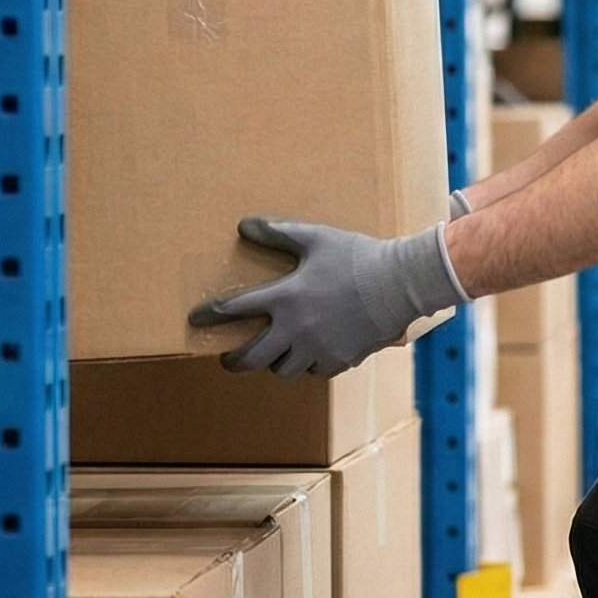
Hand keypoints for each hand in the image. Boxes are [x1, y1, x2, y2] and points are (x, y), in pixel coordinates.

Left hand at [189, 217, 465, 377]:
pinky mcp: (339, 360)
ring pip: (281, 370)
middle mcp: (295, 330)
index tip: (196, 320)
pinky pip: (313, 372)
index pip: (234, 310)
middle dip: (234, 361)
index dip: (210, 315)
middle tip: (229, 357)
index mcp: (286, 298)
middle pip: (250, 358)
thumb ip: (279, 233)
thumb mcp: (317, 238)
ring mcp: (317, 349)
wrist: (401, 284)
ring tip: (274, 354)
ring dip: (273, 363)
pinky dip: (307, 365)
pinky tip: (310, 354)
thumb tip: (244, 225)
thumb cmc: (358, 257)